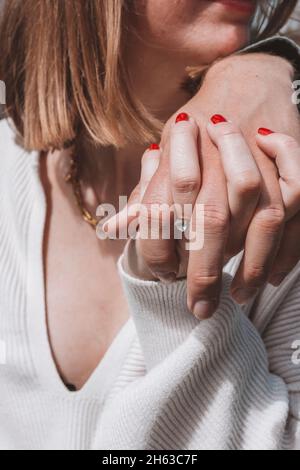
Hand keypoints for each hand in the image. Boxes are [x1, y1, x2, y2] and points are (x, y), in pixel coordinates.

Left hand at [104, 53, 299, 318]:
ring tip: (238, 297)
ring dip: (252, 266)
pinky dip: (290, 246)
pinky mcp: (292, 163)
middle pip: (212, 221)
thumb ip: (144, 196)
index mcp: (181, 156)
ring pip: (263, 219)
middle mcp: (219, 157)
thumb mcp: (163, 154)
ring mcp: (262, 158)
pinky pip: (299, 208)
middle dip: (205, 272)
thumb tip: (112, 231)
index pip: (162, 212)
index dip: (159, 251)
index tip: (163, 278)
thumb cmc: (197, 124)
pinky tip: (275, 277)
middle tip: (200, 309)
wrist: (245, 80)